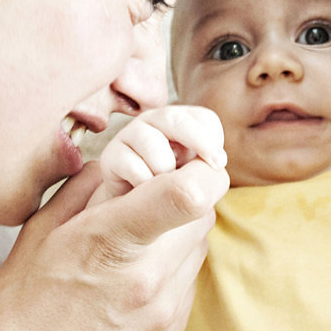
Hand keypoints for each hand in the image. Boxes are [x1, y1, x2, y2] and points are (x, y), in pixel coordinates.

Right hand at [0, 156, 227, 330]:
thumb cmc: (24, 311)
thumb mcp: (41, 234)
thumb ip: (90, 187)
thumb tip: (130, 159)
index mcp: (111, 243)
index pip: (187, 194)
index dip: (199, 170)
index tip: (183, 166)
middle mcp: (150, 276)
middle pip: (205, 210)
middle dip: (186, 194)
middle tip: (151, 202)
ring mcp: (168, 307)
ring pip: (201, 241)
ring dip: (181, 229)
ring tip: (139, 243)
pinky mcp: (175, 327)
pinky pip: (191, 275)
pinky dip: (176, 263)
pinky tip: (139, 276)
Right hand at [97, 105, 226, 199]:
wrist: (136, 211)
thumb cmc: (173, 190)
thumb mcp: (198, 176)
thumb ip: (207, 167)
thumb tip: (216, 162)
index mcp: (183, 121)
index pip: (204, 119)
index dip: (213, 139)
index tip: (218, 163)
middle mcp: (156, 121)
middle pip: (176, 119)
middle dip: (199, 142)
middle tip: (214, 166)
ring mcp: (131, 135)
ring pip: (153, 143)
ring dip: (166, 169)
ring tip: (164, 184)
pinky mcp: (111, 156)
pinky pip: (134, 167)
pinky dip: (145, 183)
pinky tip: (144, 191)